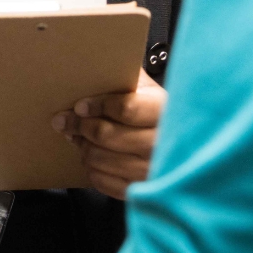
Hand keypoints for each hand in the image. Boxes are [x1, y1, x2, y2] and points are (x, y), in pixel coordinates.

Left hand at [52, 69, 164, 199]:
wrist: (187, 147)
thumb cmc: (162, 113)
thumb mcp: (150, 89)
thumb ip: (127, 77)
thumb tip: (95, 62)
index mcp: (165, 112)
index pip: (125, 108)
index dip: (97, 106)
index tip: (80, 105)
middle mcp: (161, 144)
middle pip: (107, 135)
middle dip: (80, 126)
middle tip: (66, 120)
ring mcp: (151, 170)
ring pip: (100, 159)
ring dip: (83, 146)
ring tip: (78, 136)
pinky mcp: (141, 189)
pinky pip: (103, 181)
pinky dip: (91, 168)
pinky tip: (92, 155)